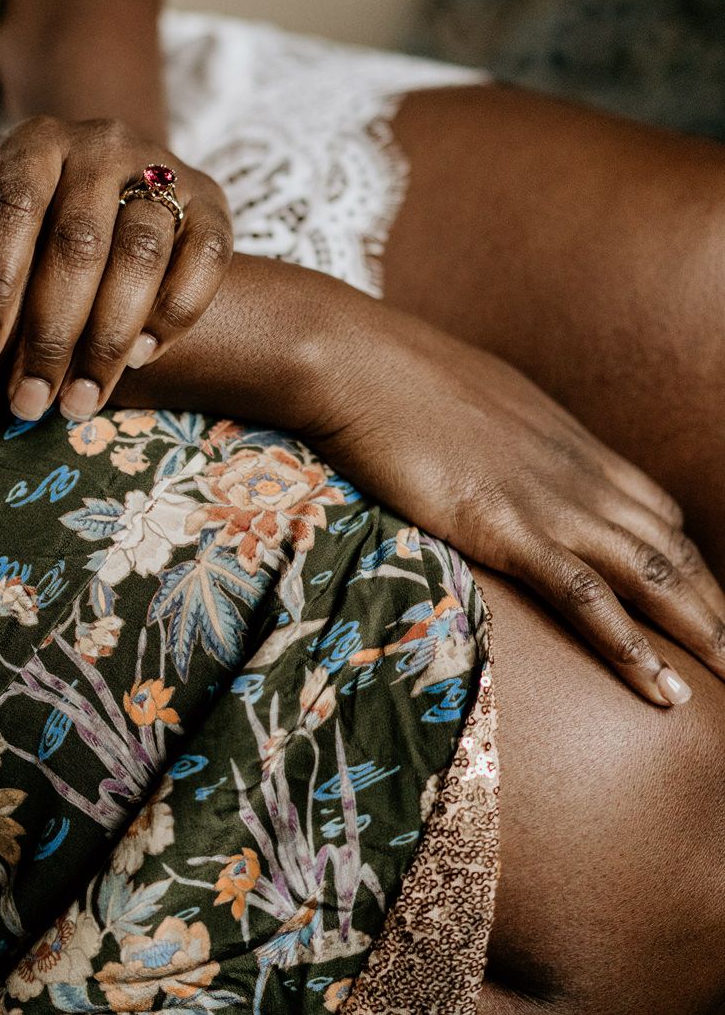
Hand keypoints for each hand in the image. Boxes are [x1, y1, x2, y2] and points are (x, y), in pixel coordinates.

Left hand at [0, 108, 231, 421]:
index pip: (15, 206)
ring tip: (80, 399)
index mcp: (39, 139)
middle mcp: (104, 146)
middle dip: (51, 333)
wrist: (106, 171)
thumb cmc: (24, 196)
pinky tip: (140, 358)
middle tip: (29, 400)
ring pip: (142, 255)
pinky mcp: (211, 201)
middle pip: (79, 242)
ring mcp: (163, 169)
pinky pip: (207, 257)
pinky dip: (176, 312)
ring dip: (110, 339)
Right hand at [306, 302, 724, 706]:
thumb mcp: (473, 399)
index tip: (702, 603)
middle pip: (670, 549)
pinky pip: (585, 595)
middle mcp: (577, 471)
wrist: (359, 361)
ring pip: (649, 575)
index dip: (687, 563)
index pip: (656, 510)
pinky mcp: (507, 526)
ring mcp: (547, 499)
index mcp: (570, 441)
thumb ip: (504, 434)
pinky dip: (629, 644)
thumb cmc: (398, 374)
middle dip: (713, 607)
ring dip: (698, 633)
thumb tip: (493, 451)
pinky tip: (659, 686)